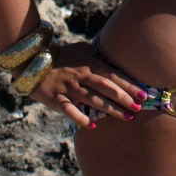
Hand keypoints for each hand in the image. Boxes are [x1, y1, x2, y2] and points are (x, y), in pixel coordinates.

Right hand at [26, 40, 145, 128]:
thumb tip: (111, 57)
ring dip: (111, 109)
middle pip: (107, 87)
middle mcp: (82, 76)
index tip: (143, 93)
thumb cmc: (60, 55)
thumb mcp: (80, 49)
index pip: (113, 75)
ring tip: (127, 117)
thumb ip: (96, 53)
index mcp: (89, 64)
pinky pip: (70, 110)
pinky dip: (81, 118)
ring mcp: (69, 88)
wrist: (32, 62)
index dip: (128, 84)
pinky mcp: (57, 99)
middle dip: (124, 97)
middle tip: (139, 107)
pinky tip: (93, 125)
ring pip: (93, 100)